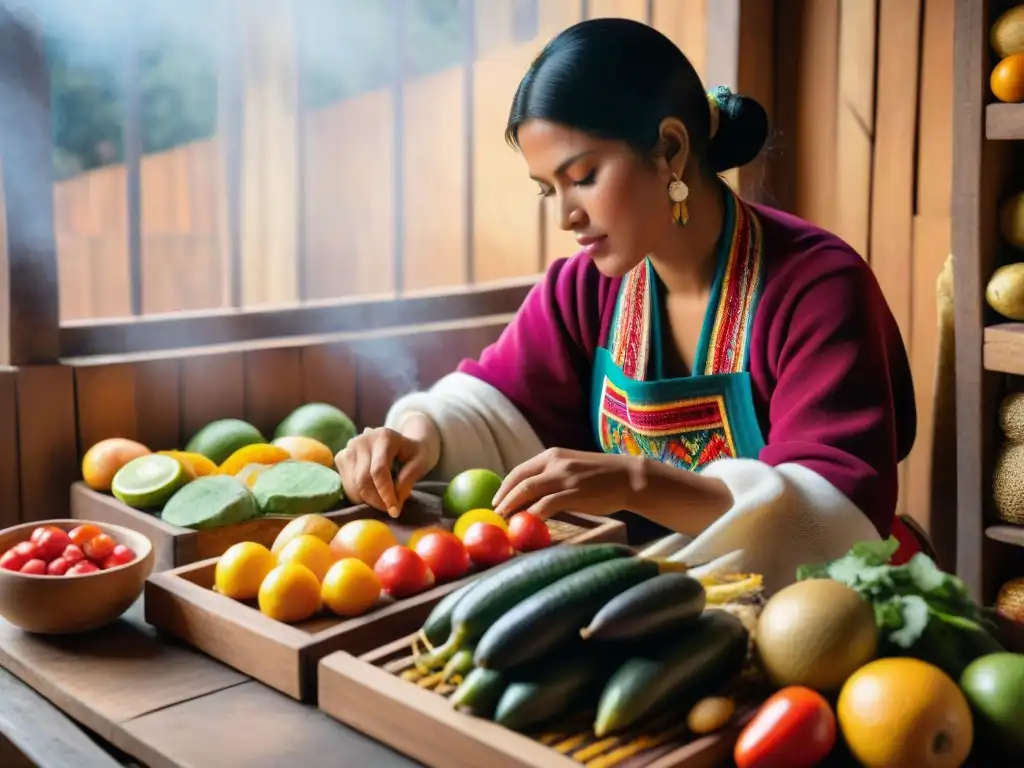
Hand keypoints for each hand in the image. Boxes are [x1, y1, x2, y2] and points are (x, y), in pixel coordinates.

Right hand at [336, 426, 435, 516]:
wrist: (399, 442)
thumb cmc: (413, 453)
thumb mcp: (421, 463)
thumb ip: (409, 479)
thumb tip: (396, 499)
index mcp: (384, 437)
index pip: (379, 471)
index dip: (385, 493)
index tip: (395, 511)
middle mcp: (362, 439)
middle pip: (362, 479)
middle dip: (376, 500)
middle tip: (389, 509)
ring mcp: (349, 447)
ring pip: (352, 484)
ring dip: (366, 500)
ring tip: (382, 502)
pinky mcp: (342, 457)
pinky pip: (346, 484)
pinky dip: (357, 495)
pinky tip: (372, 494)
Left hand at [492, 448, 643, 520]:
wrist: (629, 477)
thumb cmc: (602, 476)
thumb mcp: (572, 467)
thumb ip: (552, 476)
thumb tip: (530, 495)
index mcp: (553, 455)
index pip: (520, 470)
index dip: (504, 487)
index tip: (496, 501)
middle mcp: (555, 462)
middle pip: (519, 481)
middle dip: (504, 499)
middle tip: (495, 515)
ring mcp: (565, 477)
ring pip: (528, 491)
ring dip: (513, 507)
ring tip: (506, 521)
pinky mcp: (574, 493)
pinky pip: (546, 505)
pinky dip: (532, 515)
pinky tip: (528, 524)